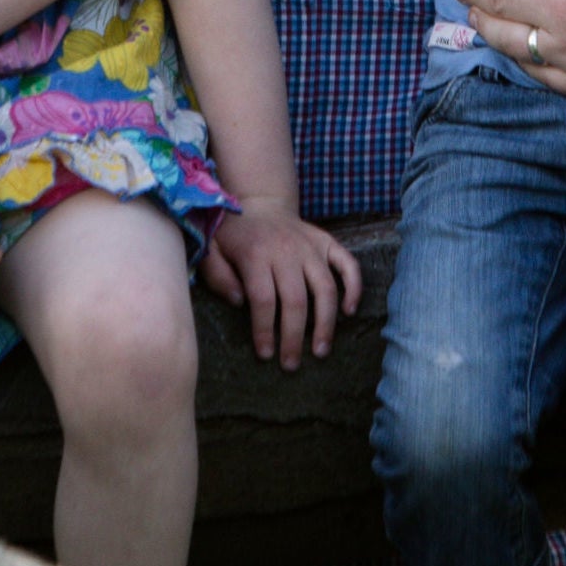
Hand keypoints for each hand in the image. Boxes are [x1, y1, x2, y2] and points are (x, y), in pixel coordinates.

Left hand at [202, 199, 365, 368]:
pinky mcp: (327, 242)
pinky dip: (353, 287)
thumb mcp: (211, 250)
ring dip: (326, 323)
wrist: (259, 201)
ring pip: (325, 288)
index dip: (265, 330)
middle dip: (294, 337)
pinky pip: (348, 264)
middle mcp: (287, 250)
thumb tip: (239, 302)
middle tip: (291, 364)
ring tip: (321, 351)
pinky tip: (349, 311)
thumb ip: (218, 276)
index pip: (264, 299)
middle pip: (295, 300)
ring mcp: (310, 246)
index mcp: (256, 254)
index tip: (265, 354)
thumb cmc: (232, 235)